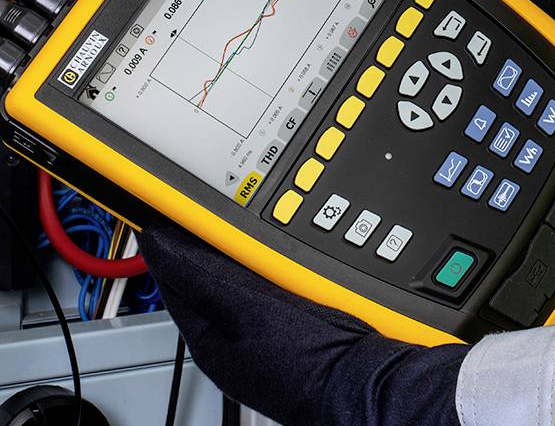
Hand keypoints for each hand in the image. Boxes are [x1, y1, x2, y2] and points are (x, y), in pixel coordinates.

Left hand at [140, 222, 465, 425]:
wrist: (364, 379)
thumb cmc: (306, 361)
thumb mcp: (244, 306)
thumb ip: (200, 272)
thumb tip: (158, 241)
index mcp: (209, 335)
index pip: (176, 275)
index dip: (175, 237)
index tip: (178, 206)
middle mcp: (234, 335)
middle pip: (216, 272)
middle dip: (222, 240)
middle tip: (232, 209)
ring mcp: (268, 330)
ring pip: (253, 274)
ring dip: (260, 249)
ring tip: (271, 228)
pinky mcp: (301, 322)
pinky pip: (285, 282)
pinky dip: (288, 264)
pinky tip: (302, 256)